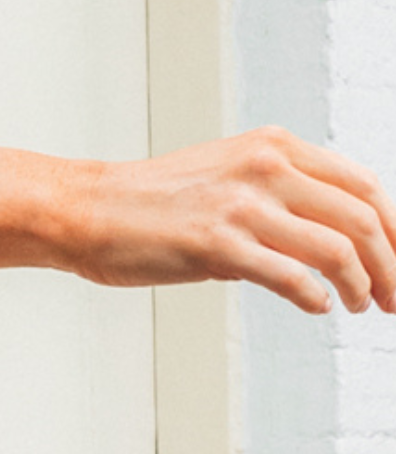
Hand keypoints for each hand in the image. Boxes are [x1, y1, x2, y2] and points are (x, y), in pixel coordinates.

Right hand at [61, 128, 395, 313]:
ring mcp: (242, 205)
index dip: (395, 228)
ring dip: (361, 286)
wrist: (88, 209)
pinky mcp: (219, 244)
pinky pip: (293, 277)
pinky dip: (316, 297)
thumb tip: (332, 237)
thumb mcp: (228, 175)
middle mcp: (266, 167)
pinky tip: (317, 307)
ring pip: (338, 249)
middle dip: (391, 264)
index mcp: (273, 146)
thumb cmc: (154, 202)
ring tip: (360, 306)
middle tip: (395, 297)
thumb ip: (280, 193)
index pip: (363, 184)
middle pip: (362, 217)